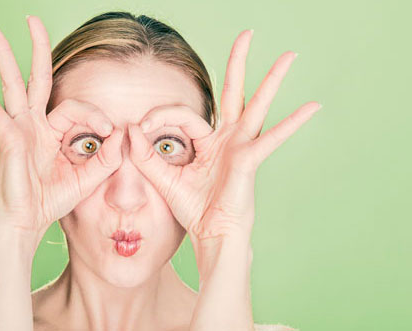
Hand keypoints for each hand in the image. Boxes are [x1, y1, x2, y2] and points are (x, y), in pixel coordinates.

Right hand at [0, 16, 122, 241]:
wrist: (29, 224)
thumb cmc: (53, 201)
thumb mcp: (88, 178)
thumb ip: (107, 157)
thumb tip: (123, 133)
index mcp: (53, 132)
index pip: (75, 107)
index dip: (95, 115)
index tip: (110, 132)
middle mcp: (34, 125)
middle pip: (36, 78)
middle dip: (37, 48)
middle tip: (32, 19)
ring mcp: (19, 130)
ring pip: (12, 85)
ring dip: (4, 57)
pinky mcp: (8, 140)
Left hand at [127, 29, 320, 241]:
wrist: (209, 235)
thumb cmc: (192, 209)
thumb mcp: (163, 178)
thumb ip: (145, 155)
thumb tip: (130, 129)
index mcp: (208, 141)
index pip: (184, 115)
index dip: (160, 116)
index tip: (140, 128)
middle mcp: (227, 139)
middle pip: (233, 92)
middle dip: (238, 63)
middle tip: (247, 34)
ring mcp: (241, 147)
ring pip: (257, 105)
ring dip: (272, 79)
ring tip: (289, 55)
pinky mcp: (249, 160)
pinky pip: (271, 138)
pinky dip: (292, 124)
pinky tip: (312, 107)